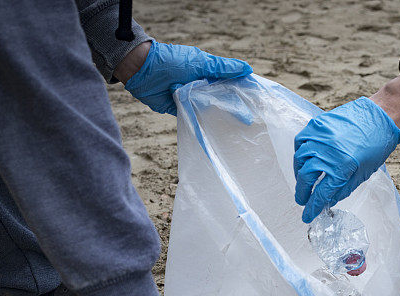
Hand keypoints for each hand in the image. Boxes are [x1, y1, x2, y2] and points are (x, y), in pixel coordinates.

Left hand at [124, 41, 251, 115]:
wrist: (141, 70)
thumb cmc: (172, 61)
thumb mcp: (200, 62)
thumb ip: (223, 67)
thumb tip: (248, 68)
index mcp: (208, 72)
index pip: (230, 81)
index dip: (243, 89)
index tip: (257, 99)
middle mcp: (201, 85)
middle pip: (222, 98)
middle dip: (235, 107)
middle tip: (251, 119)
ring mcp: (191, 98)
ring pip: (210, 109)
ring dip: (221, 116)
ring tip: (239, 127)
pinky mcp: (180, 109)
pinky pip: (195, 117)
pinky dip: (204, 123)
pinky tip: (217, 131)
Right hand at [293, 97, 399, 222]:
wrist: (380, 117)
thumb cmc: (376, 146)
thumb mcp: (362, 173)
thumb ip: (343, 188)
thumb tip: (327, 201)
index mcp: (342, 167)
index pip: (321, 193)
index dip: (312, 207)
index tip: (307, 215)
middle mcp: (328, 152)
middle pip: (306, 178)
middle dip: (302, 192)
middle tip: (302, 199)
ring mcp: (321, 137)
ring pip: (299, 159)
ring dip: (299, 173)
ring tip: (303, 181)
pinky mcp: (318, 125)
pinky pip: (301, 141)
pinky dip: (300, 152)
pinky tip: (304, 160)